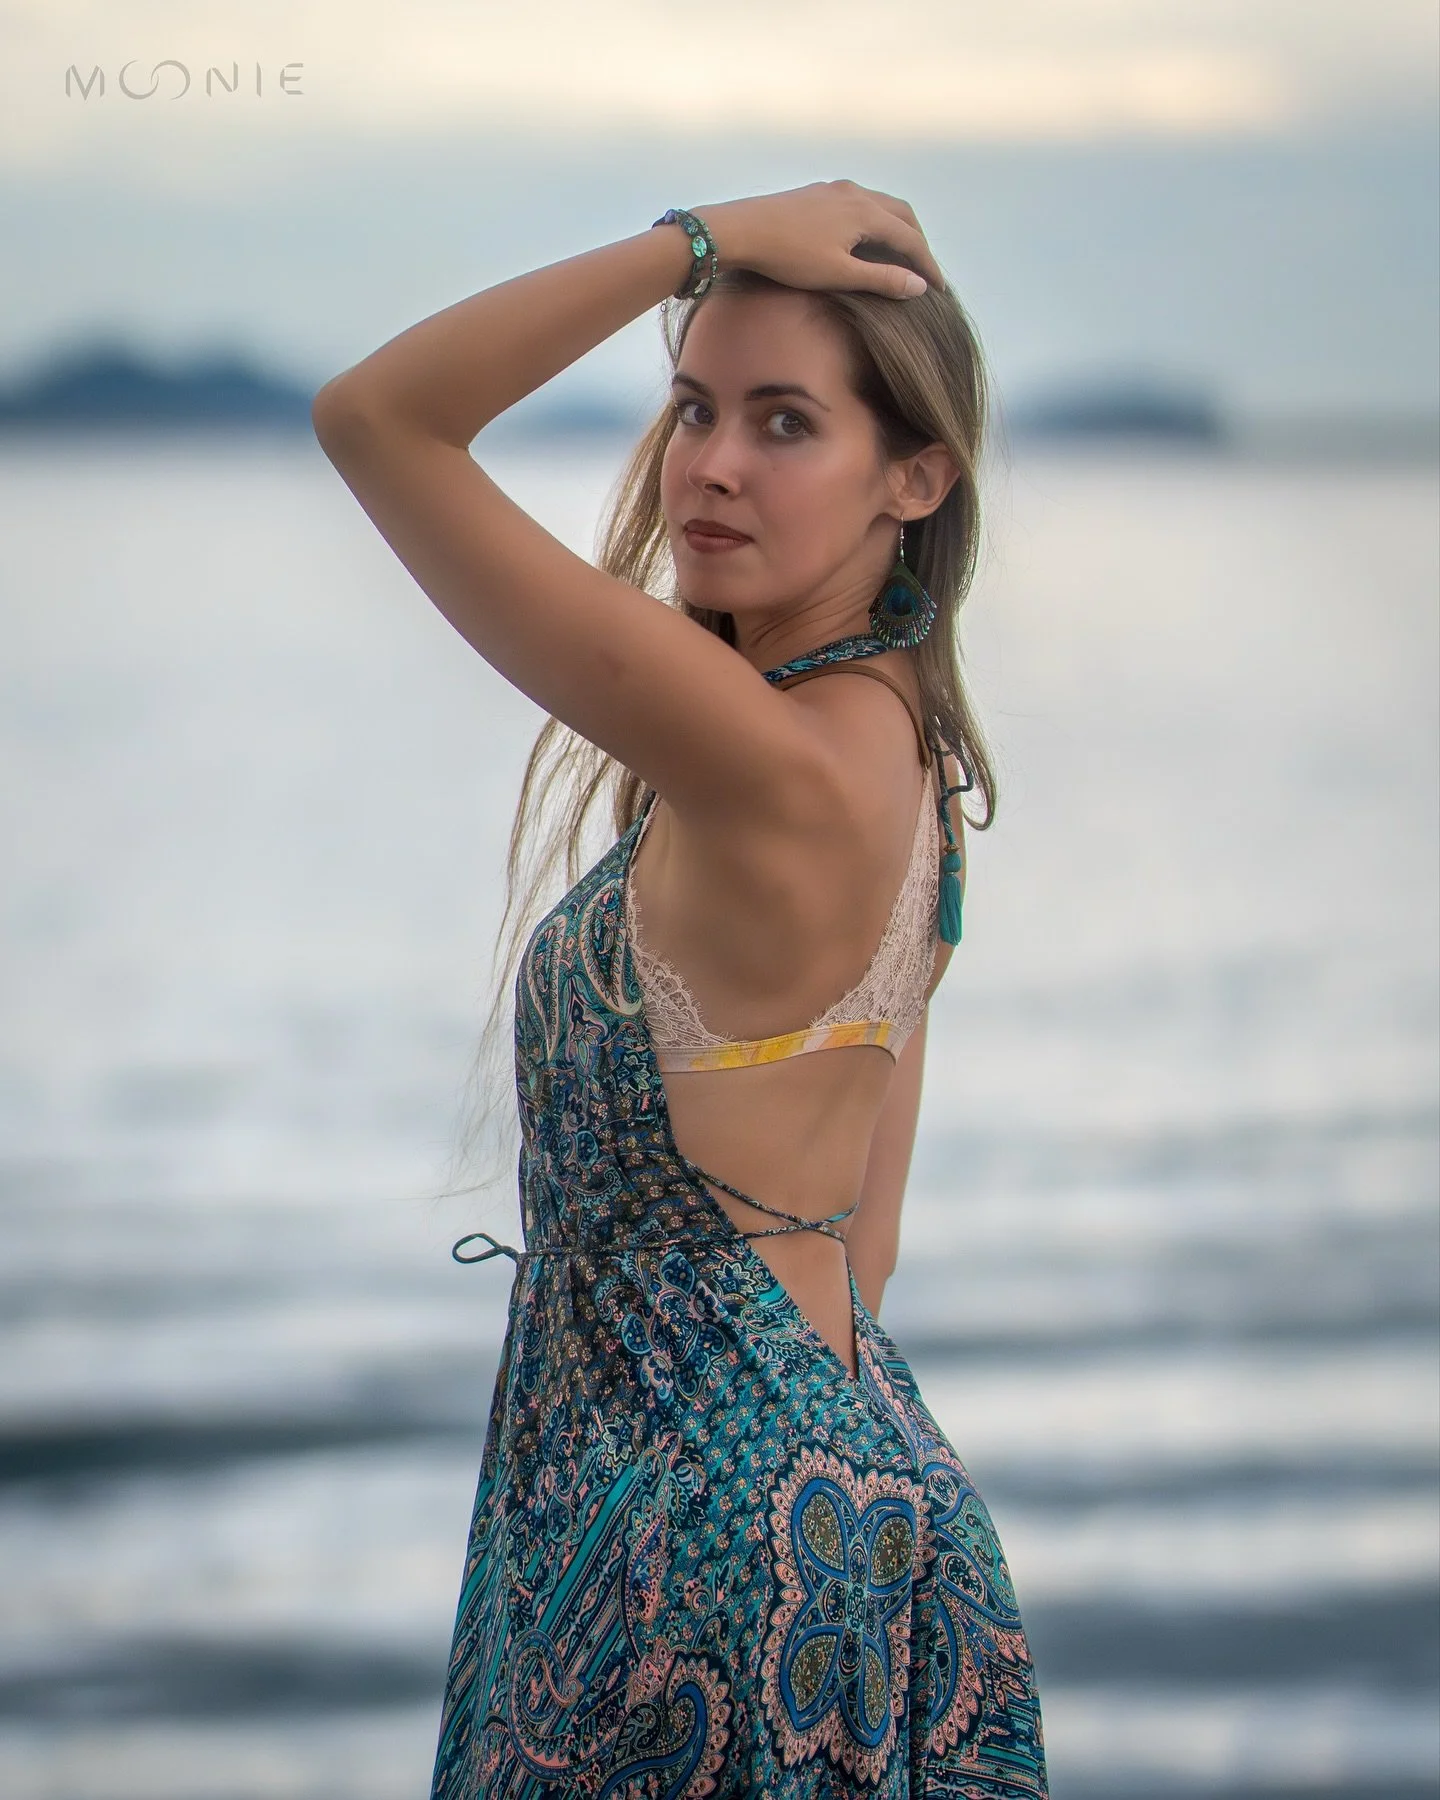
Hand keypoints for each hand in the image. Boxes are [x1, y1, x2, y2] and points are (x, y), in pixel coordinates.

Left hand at [689, 181, 944, 298]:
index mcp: (867, 212)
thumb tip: (919, 286)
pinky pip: (860, 203)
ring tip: (899, 256)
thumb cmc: (788, 256)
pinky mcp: (817, 194)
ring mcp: (835, 190)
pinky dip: (875, 222)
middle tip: (923, 272)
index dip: (927, 266)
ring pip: (881, 205)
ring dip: (896, 229)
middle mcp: (856, 193)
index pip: (910, 240)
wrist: (740, 229)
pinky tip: (864, 239)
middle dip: (917, 243)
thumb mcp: (839, 274)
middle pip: (902, 215)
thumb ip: (881, 280)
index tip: (939, 289)